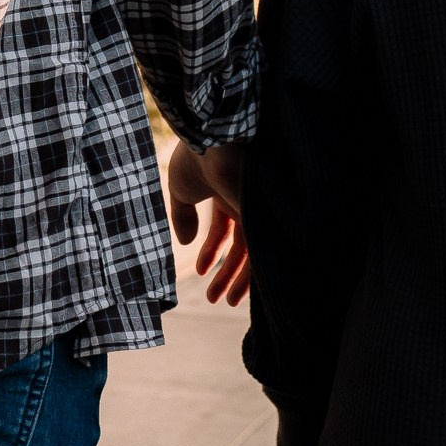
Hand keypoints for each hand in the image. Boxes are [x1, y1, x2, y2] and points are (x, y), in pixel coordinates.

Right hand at [166, 140, 248, 306]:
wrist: (212, 142)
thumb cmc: (195, 159)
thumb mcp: (181, 190)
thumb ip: (182, 216)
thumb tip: (184, 243)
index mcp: (223, 192)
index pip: (222, 229)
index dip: (210, 253)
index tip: (200, 273)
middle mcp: (243, 202)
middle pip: (240, 246)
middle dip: (226, 273)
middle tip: (215, 299)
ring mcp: (256, 209)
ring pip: (252, 253)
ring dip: (238, 280)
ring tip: (225, 303)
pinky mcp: (263, 217)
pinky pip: (264, 252)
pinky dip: (253, 273)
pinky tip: (239, 289)